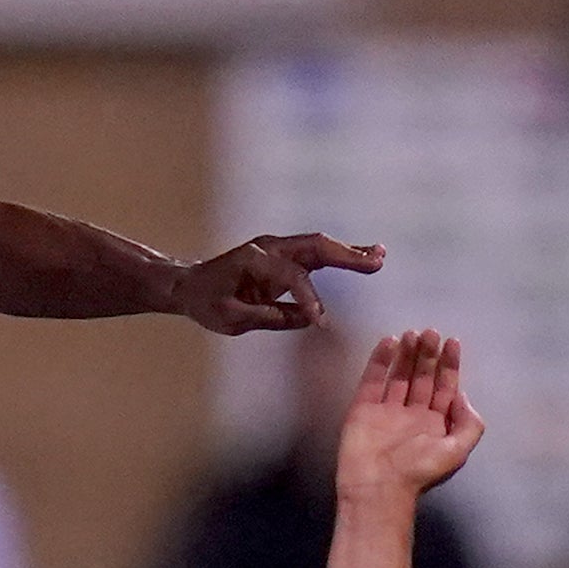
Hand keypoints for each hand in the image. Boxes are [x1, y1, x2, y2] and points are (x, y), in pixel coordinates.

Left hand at [166, 232, 383, 333]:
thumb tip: (309, 319)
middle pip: (314, 247)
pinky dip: (340, 255)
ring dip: (349, 252)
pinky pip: (316, 253)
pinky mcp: (283, 256)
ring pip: (319, 246)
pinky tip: (365, 257)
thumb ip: (270, 317)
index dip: (308, 298)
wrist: (190, 285)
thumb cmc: (206, 303)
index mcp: (254, 261)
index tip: (320, 322)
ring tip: (379, 257)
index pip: (292, 276)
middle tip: (376, 263)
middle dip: (346, 256)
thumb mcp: (231, 319)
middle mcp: (269, 247)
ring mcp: (277, 248)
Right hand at [336, 331, 483, 499]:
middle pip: (423, 377)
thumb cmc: (419, 472)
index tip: (452, 342)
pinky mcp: (364, 409)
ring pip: (399, 375)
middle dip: (428, 355)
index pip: (445, 387)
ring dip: (407, 354)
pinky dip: (380, 360)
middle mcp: (412, 415)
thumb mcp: (457, 452)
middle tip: (431, 332)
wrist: (378, 488)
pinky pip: (373, 380)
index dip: (450, 365)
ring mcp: (387, 411)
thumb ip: (469, 424)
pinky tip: (389, 342)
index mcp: (435, 424)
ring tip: (412, 333)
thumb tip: (462, 395)